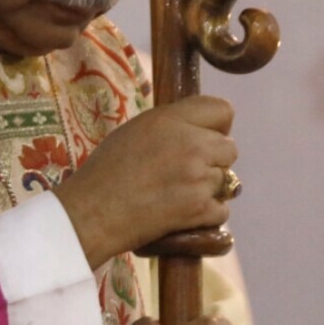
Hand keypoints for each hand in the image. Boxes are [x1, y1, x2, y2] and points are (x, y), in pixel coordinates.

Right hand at [51, 96, 235, 269]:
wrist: (93, 212)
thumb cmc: (105, 170)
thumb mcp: (135, 129)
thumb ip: (171, 125)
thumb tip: (198, 131)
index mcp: (172, 119)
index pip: (222, 109)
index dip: (218, 125)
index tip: (206, 137)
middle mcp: (192, 144)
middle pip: (230, 149)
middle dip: (214, 160)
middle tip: (188, 172)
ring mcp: (199, 178)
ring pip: (227, 181)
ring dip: (209, 188)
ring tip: (179, 194)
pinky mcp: (201, 209)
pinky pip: (222, 210)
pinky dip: (207, 214)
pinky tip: (183, 213)